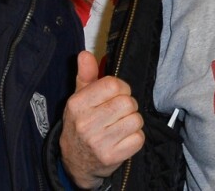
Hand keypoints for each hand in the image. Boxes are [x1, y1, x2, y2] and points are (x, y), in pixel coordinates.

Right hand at [59, 51, 144, 188]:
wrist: (75, 160)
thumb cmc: (80, 121)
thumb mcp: (78, 97)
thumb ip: (85, 74)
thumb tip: (85, 54)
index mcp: (77, 104)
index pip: (113, 85)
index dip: (121, 87)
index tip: (117, 93)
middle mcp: (86, 122)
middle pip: (127, 102)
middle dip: (128, 104)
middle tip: (120, 110)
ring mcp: (99, 141)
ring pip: (135, 120)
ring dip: (133, 120)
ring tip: (121, 123)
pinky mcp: (112, 156)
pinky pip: (139, 138)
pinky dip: (136, 136)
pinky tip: (124, 136)